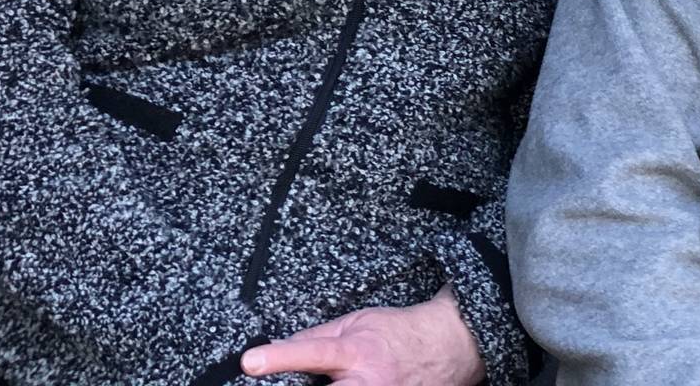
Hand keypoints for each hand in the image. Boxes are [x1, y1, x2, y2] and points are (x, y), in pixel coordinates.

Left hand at [241, 285, 484, 384]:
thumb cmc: (400, 332)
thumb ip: (320, 335)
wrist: (449, 346)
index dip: (279, 357)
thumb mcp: (360, 320)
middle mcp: (365, 383)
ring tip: (334, 378)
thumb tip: (281, 348)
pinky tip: (346, 384)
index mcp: (357, 351)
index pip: (312, 353)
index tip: (251, 362)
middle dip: (300, 385)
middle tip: (286, 381)